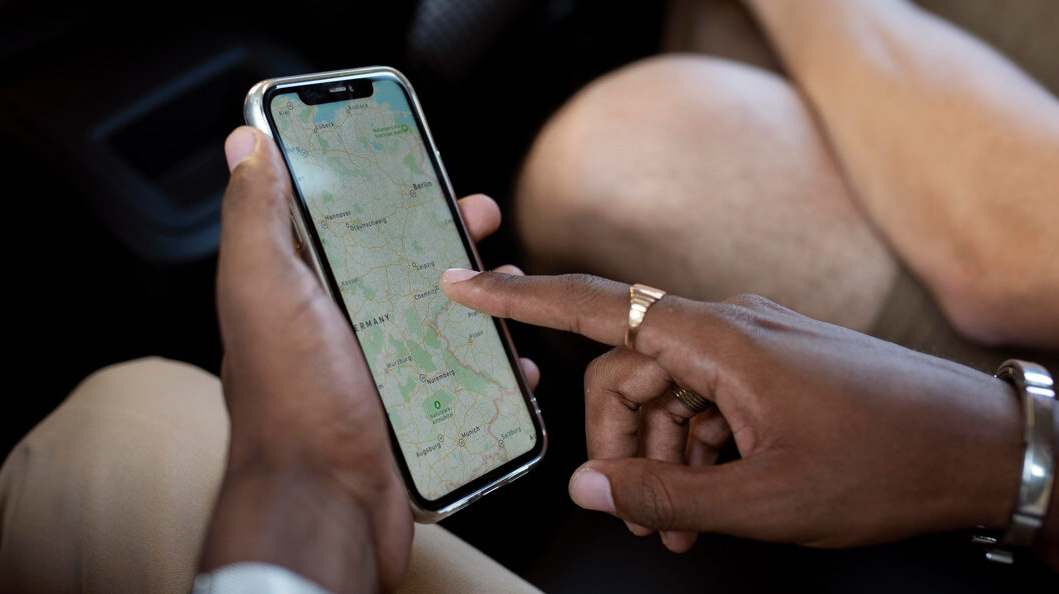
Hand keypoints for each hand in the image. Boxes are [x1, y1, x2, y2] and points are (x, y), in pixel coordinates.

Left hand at [201, 126, 536, 591]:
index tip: (417, 161)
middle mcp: (334, 327)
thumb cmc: (292, 401)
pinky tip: (512, 360)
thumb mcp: (265, 291)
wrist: (324, 507)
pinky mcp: (410, 414)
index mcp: (297, 290)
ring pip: (435, 318)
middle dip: (443, 234)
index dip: (377, 184)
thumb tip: (245, 141)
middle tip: (481, 216)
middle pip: (397, 264)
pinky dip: (489, 364)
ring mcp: (374, 372)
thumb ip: (255, 216)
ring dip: (478, 298)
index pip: (339, 219)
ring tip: (512, 286)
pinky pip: (457, 377)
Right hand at [440, 271, 1031, 552]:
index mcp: (715, 339)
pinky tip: (714, 503)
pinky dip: (695, 452)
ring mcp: (750, 347)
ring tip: (688, 527)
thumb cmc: (885, 461)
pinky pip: (703, 403)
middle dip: (622, 447)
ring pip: (664, 397)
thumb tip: (589, 488)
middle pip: (626, 376)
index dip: (522, 299)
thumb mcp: (762, 498)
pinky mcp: (768, 369)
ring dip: (663, 462)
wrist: (978, 446)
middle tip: (645, 518)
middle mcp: (725, 328)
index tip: (465, 286)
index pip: (595, 306)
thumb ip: (664, 495)